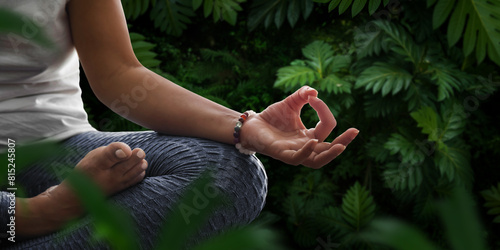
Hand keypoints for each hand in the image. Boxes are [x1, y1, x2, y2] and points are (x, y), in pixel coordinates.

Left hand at [241, 86, 358, 167]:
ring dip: (330, 154)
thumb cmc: (271, 117)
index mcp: (309, 136)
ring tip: (341, 145)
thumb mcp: (290, 103)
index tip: (313, 97)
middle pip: (329, 149)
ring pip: (317, 161)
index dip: (323, 110)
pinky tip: (313, 141)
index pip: (326, 127)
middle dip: (344, 141)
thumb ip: (301, 96)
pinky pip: (298, 158)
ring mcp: (294, 152)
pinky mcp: (281, 154)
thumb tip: (313, 91)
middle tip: (355, 131)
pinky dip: (307, 151)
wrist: (251, 124)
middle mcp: (304, 146)